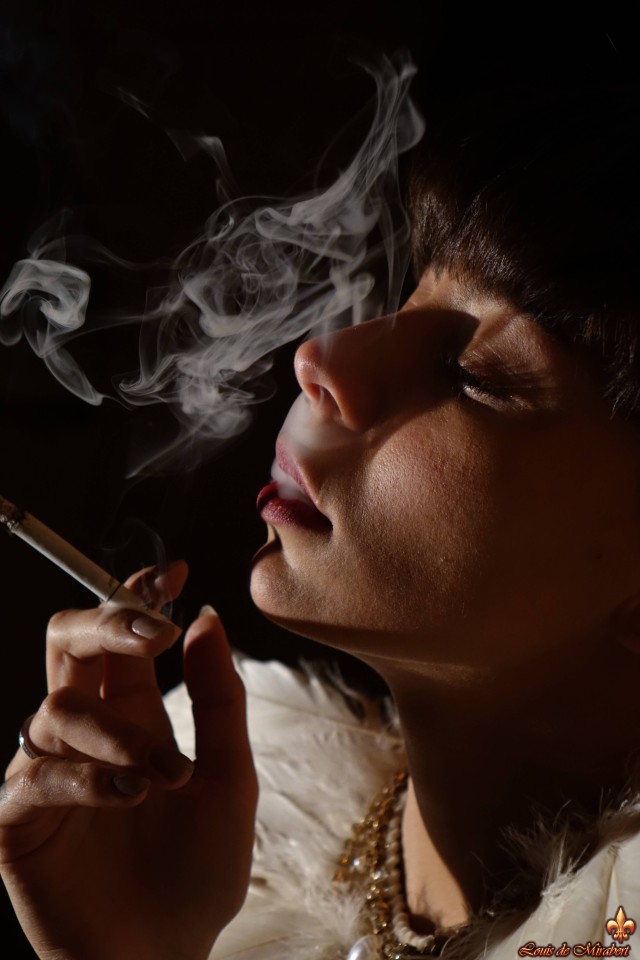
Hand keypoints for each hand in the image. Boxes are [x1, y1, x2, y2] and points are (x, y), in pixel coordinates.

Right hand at [0, 562, 257, 959]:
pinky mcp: (19, 823)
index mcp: (134, 714)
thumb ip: (217, 701)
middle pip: (65, 643)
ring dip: (117, 733)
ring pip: (57, 709)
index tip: (172, 570)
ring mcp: (49, 775)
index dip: (134, 593)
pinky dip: (85, 777)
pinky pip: (33, 775)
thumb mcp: (228, 780)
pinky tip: (130, 796)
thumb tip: (206, 617)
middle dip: (104, 620)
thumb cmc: (196, 873)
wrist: (164, 959)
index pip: (119, 634)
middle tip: (153, 634)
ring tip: (165, 777)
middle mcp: (87, 734)